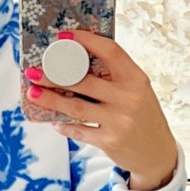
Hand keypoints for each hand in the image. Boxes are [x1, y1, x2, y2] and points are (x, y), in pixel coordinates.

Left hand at [24, 31, 178, 190]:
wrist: (157, 154)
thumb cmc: (143, 117)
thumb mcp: (138, 91)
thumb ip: (116, 77)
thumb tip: (78, 61)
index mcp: (136, 79)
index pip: (110, 51)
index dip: (86, 41)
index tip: (64, 37)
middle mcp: (128, 98)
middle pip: (85, 81)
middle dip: (55, 75)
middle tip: (34, 71)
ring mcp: (118, 121)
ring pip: (76, 107)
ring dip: (50, 99)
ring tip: (32, 92)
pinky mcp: (109, 141)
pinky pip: (79, 131)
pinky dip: (63, 126)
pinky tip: (53, 120)